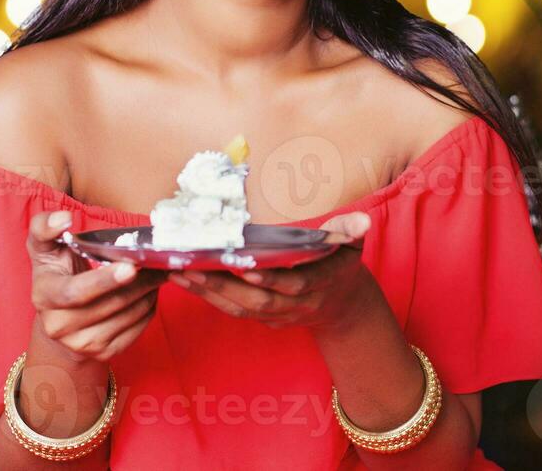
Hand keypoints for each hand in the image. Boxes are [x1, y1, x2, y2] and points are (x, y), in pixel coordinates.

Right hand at [27, 210, 167, 363]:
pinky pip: (138, 327)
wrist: (58, 319)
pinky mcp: (104, 353)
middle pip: (111, 302)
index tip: (130, 266)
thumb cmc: (56, 273)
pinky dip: (150, 305)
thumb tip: (64, 219)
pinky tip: (150, 289)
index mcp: (44, 296)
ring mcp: (82, 344)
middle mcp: (59, 326)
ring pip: (129, 314)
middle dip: (140, 280)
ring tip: (157, 271)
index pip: (75, 292)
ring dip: (149, 290)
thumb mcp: (44, 247)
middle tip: (158, 260)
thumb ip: (45, 227)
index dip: (103, 281)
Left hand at [168, 211, 373, 331]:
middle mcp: (296, 305)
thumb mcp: (351, 245)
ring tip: (179, 272)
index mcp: (319, 283)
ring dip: (208, 293)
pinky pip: (233, 310)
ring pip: (241, 309)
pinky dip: (209, 297)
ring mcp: (279, 315)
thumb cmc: (341, 264)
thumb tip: (362, 221)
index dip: (270, 280)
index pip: (293, 285)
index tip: (244, 267)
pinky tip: (187, 280)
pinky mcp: (264, 319)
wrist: (343, 305)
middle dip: (223, 286)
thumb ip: (350, 231)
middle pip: (257, 301)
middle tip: (192, 267)